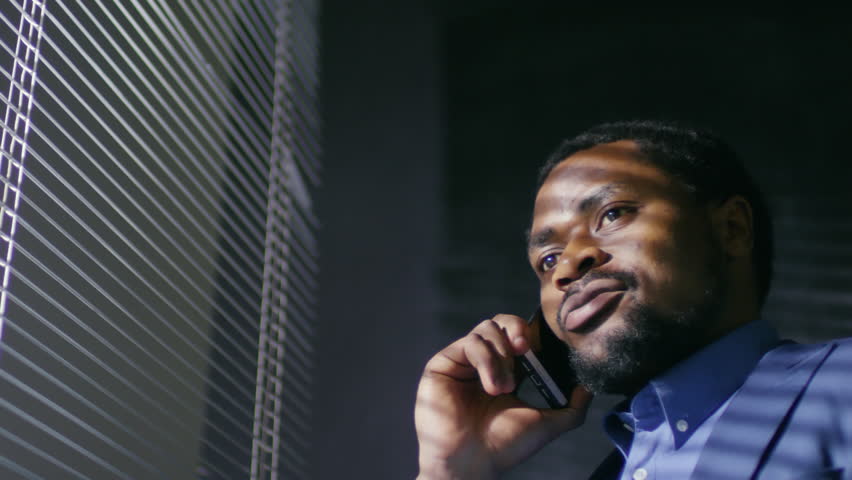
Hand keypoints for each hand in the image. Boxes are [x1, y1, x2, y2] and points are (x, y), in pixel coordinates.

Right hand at [414, 314, 592, 478]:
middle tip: (525, 349)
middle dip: (517, 330)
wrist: (473, 462)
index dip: (530, 334)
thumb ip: (573, 408)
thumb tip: (588, 388)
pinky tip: (491, 385)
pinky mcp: (443, 364)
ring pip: (485, 330)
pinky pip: (469, 343)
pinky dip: (486, 359)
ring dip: (501, 355)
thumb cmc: (504, 446)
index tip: (542, 345)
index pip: (518, 336)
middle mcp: (483, 363)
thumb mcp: (547, 424)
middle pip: (500, 323)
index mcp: (506, 371)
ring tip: (504, 387)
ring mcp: (462, 362)